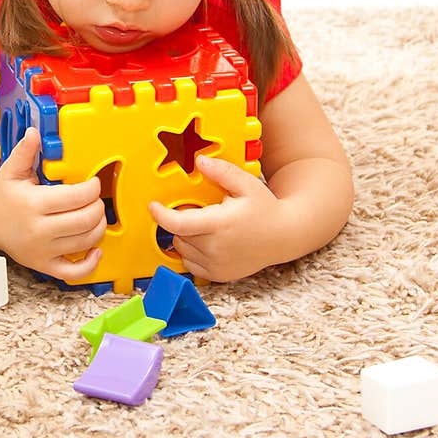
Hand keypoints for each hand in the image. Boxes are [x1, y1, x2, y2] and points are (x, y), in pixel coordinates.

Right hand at [0, 127, 105, 280]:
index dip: (93, 188)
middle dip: (98, 206)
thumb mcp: (12, 169)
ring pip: (85, 243)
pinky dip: (91, 263)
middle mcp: (38, 230)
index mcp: (33, 204)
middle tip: (96, 199)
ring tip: (95, 215)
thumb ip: (25, 150)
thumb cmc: (4, 194)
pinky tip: (95, 249)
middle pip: (86, 220)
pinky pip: (74, 272)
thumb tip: (34, 132)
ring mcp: (41, 251)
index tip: (93, 183)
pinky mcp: (43, 266)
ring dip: (99, 228)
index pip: (77, 197)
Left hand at [148, 153, 285, 281]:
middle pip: (178, 234)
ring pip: (182, 249)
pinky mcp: (218, 276)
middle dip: (181, 220)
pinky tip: (208, 241)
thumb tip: (199, 161)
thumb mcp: (246, 184)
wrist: (284, 236)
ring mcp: (216, 265)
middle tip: (200, 210)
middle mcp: (215, 248)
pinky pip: (191, 264)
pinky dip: (192, 252)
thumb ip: (221, 172)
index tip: (153, 206)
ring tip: (207, 225)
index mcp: (220, 224)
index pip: (179, 223)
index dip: (161, 215)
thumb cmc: (264, 208)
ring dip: (185, 236)